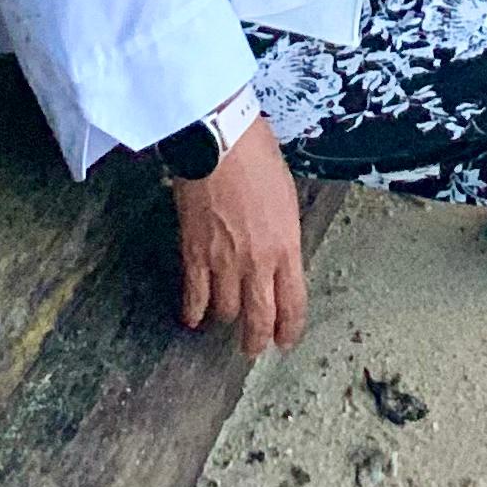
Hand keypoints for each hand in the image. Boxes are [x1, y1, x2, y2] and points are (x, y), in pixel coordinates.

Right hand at [174, 115, 309, 359]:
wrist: (220, 139)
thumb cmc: (256, 155)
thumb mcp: (286, 196)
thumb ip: (283, 234)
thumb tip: (279, 254)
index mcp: (286, 246)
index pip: (293, 305)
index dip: (289, 329)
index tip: (285, 340)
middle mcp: (258, 262)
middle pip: (260, 319)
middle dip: (257, 340)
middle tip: (254, 347)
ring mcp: (224, 262)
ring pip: (227, 312)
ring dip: (227, 319)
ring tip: (226, 321)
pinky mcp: (195, 254)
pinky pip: (195, 296)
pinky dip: (194, 311)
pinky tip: (194, 318)